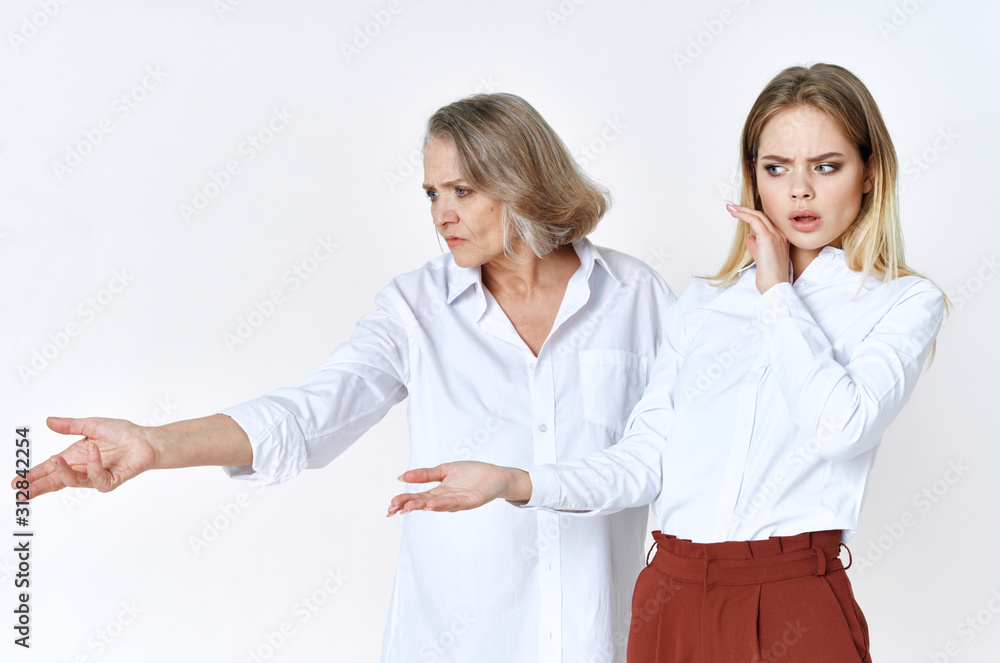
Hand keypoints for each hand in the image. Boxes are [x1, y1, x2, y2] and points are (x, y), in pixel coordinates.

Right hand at [13, 417, 159, 497]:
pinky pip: (98, 477)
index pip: (51, 468)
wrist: (145, 439)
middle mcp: (83, 469)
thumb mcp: (91, 425)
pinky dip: (94, 464)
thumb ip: (70, 426)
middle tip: (22, 492)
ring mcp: (96, 476)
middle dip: (38, 487)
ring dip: (62, 471)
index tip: (18, 481)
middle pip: (56, 481)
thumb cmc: (122, 433)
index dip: (35, 474)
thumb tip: (48, 421)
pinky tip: (93, 451)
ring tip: (53, 459)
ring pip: (73, 481)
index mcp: (75, 457)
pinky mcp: (110, 480)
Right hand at [387, 461, 531, 514]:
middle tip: (392, 509)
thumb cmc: (472, 473)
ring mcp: (458, 502)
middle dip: (408, 505)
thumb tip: (401, 476)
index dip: (404, 500)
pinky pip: (454, 503)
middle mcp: (446, 499)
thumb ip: (425, 474)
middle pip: (424, 502)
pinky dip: (442, 504)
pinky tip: (431, 504)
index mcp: (439, 492)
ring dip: (421, 506)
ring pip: (437, 504)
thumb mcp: (445, 470)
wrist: (497, 475)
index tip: (390, 505)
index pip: (418, 496)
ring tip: (407, 507)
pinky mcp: (471, 501)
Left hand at [726, 201, 789, 292]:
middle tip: (731, 205)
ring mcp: (776, 235)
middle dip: (745, 209)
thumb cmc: (768, 275)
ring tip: (729, 206)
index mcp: (780, 238)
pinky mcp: (768, 238)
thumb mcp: (760, 257)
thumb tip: (749, 237)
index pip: (765, 222)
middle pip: (761, 216)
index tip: (739, 211)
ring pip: (758, 216)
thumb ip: (755, 245)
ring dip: (742, 209)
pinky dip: (743, 214)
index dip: (751, 215)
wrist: (775, 284)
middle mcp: (780, 234)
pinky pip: (754, 221)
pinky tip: (734, 212)